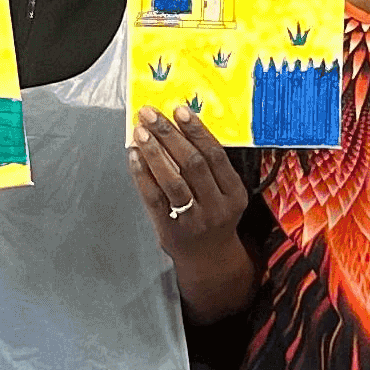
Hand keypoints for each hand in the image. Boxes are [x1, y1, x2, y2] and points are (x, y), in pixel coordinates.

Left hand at [127, 105, 248, 252]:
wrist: (209, 260)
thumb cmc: (214, 217)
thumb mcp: (225, 193)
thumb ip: (209, 166)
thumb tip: (179, 126)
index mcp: (234, 193)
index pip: (215, 156)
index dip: (196, 131)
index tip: (179, 110)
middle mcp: (217, 207)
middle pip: (193, 164)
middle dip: (169, 135)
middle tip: (151, 114)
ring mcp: (194, 220)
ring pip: (173, 181)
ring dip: (154, 152)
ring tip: (140, 131)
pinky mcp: (171, 230)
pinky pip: (154, 198)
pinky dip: (142, 174)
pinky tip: (134, 156)